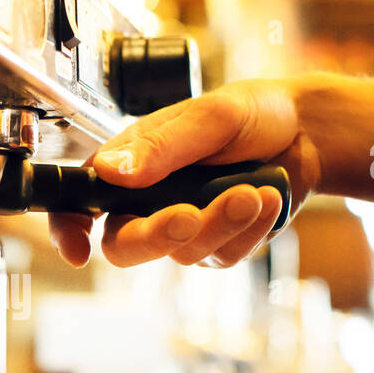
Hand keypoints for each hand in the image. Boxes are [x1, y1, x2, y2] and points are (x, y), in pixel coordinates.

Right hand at [48, 79, 320, 267]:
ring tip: (254, 191)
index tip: (78, 250)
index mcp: (128, 164)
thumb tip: (111, 170)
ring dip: (221, 224)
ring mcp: (181, 227)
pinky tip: (266, 199)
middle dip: (156, 236)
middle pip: (123, 246)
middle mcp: (146, 202)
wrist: (306, 134)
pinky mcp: (216, 245)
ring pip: (181, 255)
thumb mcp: (208, 115)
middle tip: (188, 216)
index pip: (77, 202)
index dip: (67, 229)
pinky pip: (222, 258)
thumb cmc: (250, 114)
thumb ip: (161, 145)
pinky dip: (248, 231)